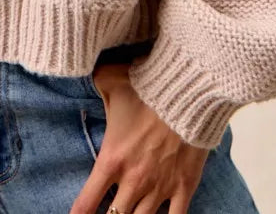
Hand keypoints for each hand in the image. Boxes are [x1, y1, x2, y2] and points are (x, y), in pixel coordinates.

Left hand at [70, 62, 209, 213]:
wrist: (188, 93)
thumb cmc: (148, 88)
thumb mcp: (111, 80)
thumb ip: (96, 83)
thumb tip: (90, 75)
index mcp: (112, 160)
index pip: (87, 202)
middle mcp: (133, 180)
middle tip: (108, 213)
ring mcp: (159, 187)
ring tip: (130, 213)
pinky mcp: (184, 187)